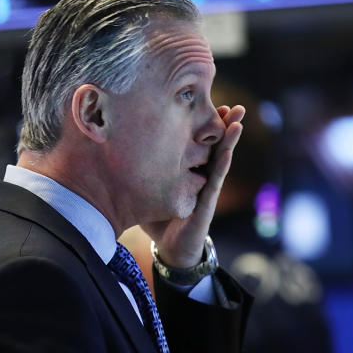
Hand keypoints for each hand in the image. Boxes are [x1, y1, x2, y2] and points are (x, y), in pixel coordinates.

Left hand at [141, 104, 244, 267]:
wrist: (170, 248)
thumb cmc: (159, 217)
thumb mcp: (147, 188)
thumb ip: (139, 171)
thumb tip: (115, 148)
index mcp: (189, 170)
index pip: (199, 142)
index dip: (206, 124)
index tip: (209, 104)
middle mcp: (201, 175)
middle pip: (215, 146)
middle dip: (225, 126)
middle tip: (234, 106)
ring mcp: (206, 188)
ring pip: (221, 159)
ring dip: (230, 141)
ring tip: (238, 121)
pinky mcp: (206, 202)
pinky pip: (216, 180)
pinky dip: (223, 164)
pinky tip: (228, 151)